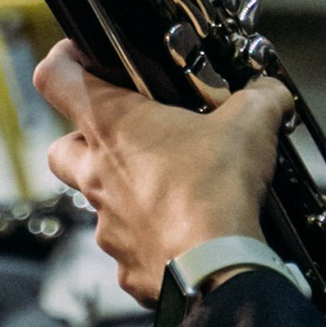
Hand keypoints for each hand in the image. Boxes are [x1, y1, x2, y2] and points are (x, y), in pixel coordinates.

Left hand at [33, 40, 290, 304]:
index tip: (83, 59)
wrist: (216, 268)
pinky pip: (128, 245)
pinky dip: (149, 239)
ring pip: (96, 200)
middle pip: (61, 148)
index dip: (64, 60)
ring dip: (123, 192)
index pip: (56, 78)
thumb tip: (269, 93)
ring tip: (170, 189)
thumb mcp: (250, 124)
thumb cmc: (217, 190)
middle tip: (127, 137)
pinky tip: (182, 234)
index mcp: (113, 127)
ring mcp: (106, 223)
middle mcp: (97, 174)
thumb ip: (259, 98)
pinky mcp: (124, 263)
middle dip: (86, 141)